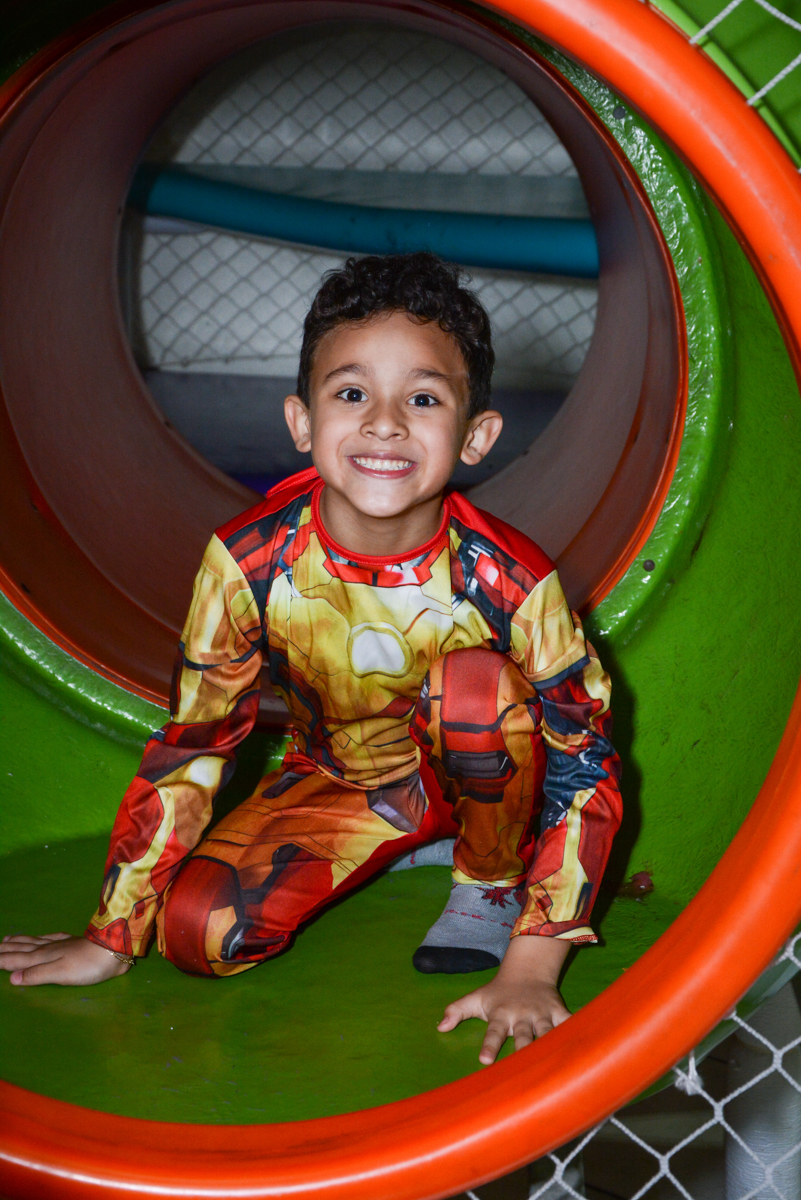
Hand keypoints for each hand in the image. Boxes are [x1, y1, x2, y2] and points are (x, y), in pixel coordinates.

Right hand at [0, 933, 130, 985]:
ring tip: (7, 940)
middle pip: (22, 949)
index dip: (2, 959)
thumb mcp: (59, 974)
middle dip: (6, 949)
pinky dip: (41, 938)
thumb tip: (12, 977)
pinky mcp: (73, 942)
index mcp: (43, 957)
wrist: (114, 950)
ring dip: (19, 942)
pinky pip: (51, 938)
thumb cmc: (86, 966)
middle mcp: (49, 948)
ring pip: (34, 942)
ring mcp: (62, 944)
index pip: (16, 959)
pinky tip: (41, 937)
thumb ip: (36, 975)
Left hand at [437, 935, 571, 1063]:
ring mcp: (541, 1013)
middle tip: (522, 1068)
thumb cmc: (498, 992)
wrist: (528, 970)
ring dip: (549, 1045)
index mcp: (501, 1014)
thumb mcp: (475, 999)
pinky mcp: (558, 1011)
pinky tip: (581, 1047)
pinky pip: (568, 1022)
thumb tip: (439, 1026)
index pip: (493, 1031)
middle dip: (523, 1049)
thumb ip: (456, 1011)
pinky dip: (575, 1032)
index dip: (490, 1045)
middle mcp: (521, 1015)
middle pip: (523, 1035)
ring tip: (553, 1065)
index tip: (485, 1060)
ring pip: (546, 1032)